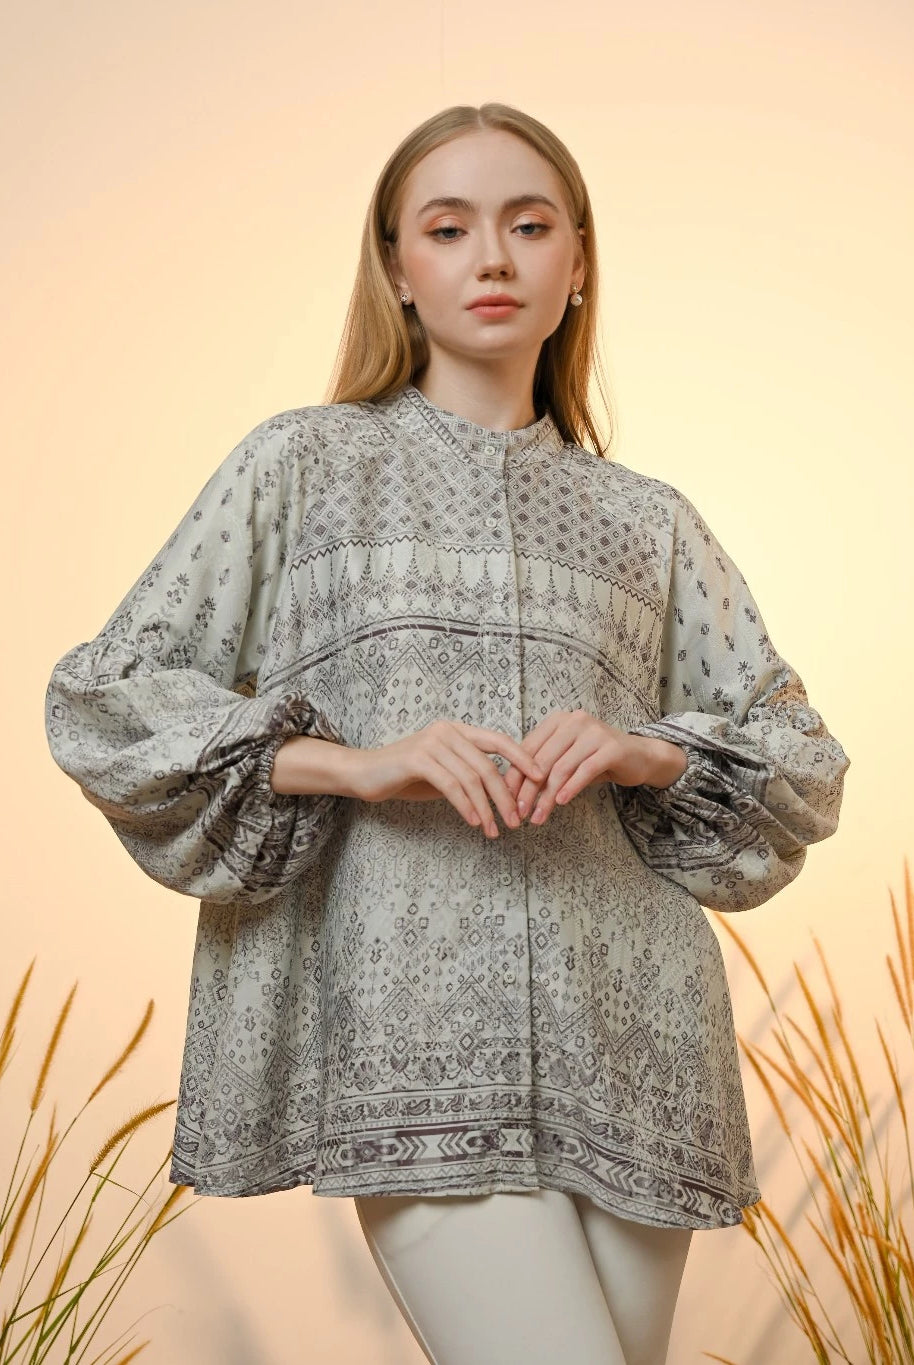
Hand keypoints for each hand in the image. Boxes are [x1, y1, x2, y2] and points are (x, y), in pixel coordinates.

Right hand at [349, 719, 545, 837]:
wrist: (365, 774)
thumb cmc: (407, 776)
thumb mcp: (445, 773)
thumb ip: (470, 775)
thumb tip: (504, 792)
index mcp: (458, 730)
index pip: (499, 740)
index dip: (522, 758)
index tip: (540, 778)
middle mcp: (447, 730)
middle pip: (488, 764)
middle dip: (505, 795)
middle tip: (517, 820)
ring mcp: (432, 742)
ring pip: (472, 778)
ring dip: (487, 808)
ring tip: (496, 830)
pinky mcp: (418, 759)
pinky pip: (452, 785)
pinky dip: (466, 806)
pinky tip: (475, 822)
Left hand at [501, 710, 685, 825]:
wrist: (640, 756)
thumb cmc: (597, 759)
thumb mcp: (567, 760)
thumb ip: (543, 770)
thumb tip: (515, 793)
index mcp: (557, 720)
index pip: (528, 749)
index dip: (515, 775)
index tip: (506, 799)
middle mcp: (574, 720)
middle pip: (542, 760)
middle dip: (528, 790)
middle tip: (520, 812)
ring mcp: (593, 731)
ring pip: (561, 768)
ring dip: (547, 796)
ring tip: (539, 816)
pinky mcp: (611, 747)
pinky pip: (584, 770)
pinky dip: (571, 788)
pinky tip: (562, 803)